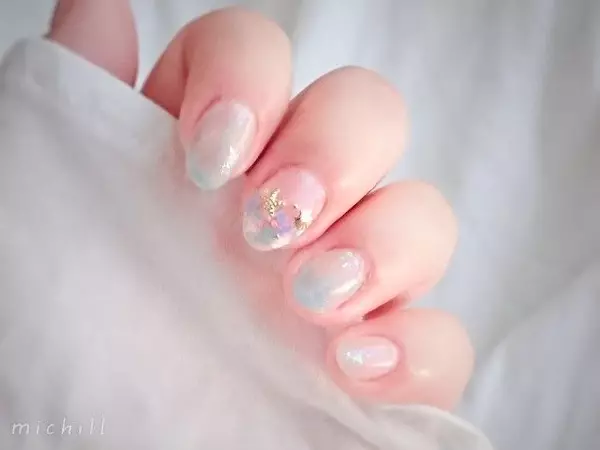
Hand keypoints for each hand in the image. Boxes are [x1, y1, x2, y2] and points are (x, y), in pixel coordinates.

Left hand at [48, 0, 472, 408]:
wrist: (108, 441)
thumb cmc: (81, 324)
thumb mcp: (62, 206)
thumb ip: (82, 106)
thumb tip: (99, 8)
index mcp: (222, 149)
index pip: (262, 56)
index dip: (248, 78)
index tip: (206, 158)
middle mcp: (299, 201)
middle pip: (367, 114)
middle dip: (333, 150)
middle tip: (270, 222)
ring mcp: (352, 279)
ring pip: (424, 215)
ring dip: (382, 243)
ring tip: (310, 296)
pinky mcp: (388, 362)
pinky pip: (445, 339)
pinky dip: (416, 348)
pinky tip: (352, 366)